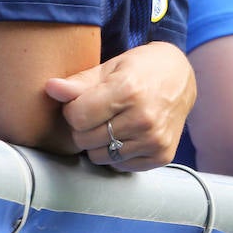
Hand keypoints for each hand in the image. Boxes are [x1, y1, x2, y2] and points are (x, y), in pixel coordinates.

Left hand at [44, 40, 195, 172]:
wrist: (182, 76)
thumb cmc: (141, 68)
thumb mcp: (110, 67)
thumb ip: (79, 82)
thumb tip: (50, 88)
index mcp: (128, 90)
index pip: (77, 116)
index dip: (73, 109)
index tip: (83, 101)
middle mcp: (144, 118)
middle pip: (85, 139)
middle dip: (84, 126)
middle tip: (99, 111)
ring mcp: (154, 140)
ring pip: (99, 157)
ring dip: (98, 142)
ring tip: (112, 122)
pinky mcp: (161, 156)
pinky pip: (119, 166)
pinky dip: (117, 153)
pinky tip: (127, 133)